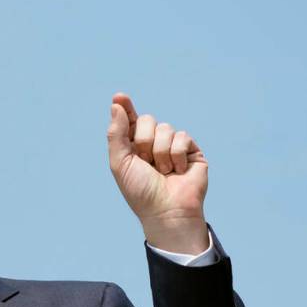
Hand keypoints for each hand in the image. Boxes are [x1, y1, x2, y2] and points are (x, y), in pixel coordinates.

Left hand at [107, 93, 209, 254]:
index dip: (126, 107)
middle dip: (144, 141)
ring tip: (163, 171)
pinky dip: (176, 155)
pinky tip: (177, 171)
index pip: (130, 120)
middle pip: (148, 120)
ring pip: (165, 128)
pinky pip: (181, 137)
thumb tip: (116, 105)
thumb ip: (117, 134)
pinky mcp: (191, 150)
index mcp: (133, 146)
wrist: (166, 210)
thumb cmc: (140, 191)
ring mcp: (173, 145)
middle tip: (146, 163)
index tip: (119, 96)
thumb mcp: (120, 162)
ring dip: (160, 153)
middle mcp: (153, 143)